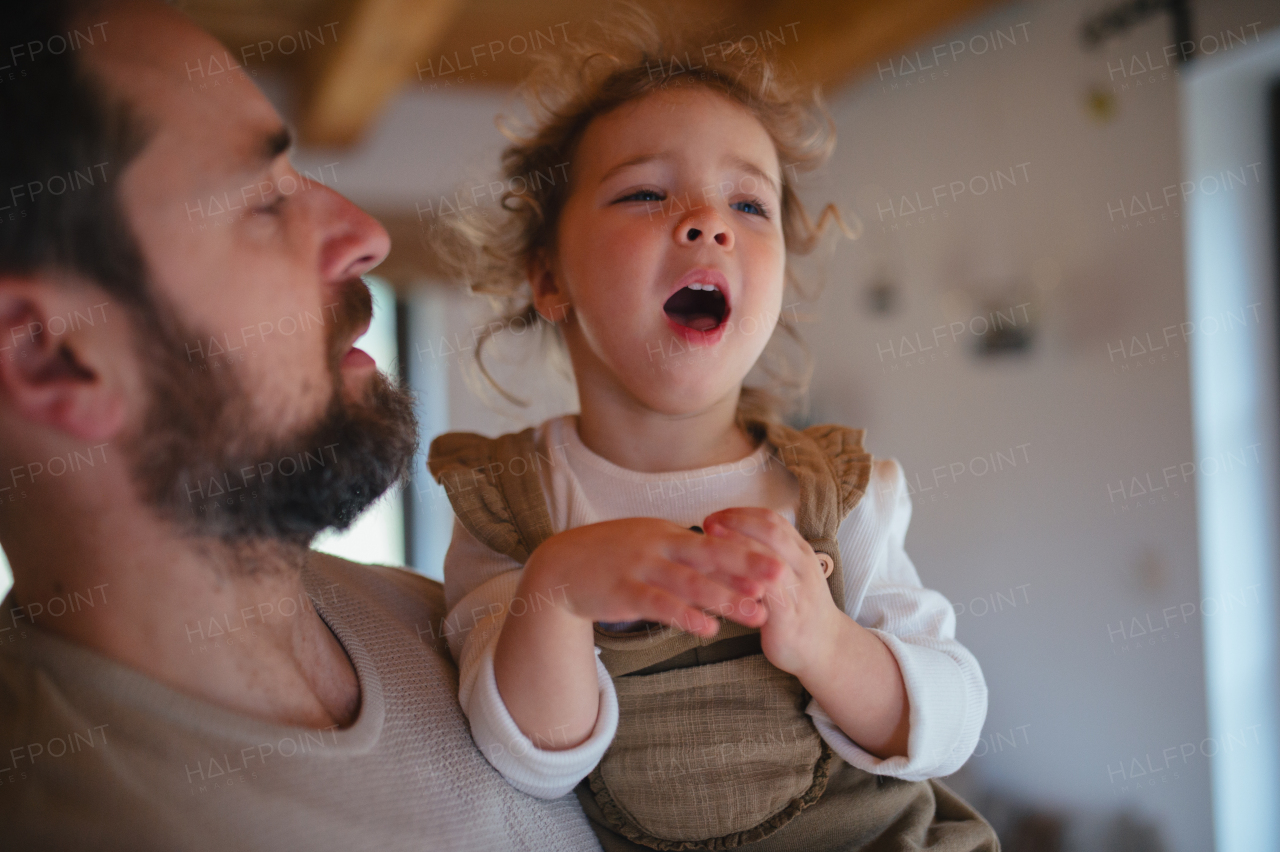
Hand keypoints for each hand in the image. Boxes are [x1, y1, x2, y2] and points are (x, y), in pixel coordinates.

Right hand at [522, 517, 781, 637]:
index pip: (715, 542)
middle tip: (780, 578)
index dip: (748, 552)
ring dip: (725, 598)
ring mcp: (639, 568)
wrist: (559, 567)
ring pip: (689, 583)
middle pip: (710, 556)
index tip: (780, 561)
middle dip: (747, 567)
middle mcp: (657, 546)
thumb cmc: (611, 557)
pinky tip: (707, 628)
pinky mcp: (622, 592)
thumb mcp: (648, 544)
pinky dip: (685, 616)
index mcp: (667, 533)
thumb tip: (726, 561)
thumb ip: (683, 552)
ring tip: (755, 613)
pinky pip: (659, 605)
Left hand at [702, 507, 843, 676]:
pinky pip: (764, 593)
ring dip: (736, 546)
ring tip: (709, 543)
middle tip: (708, 523)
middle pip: (770, 532)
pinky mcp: (788, 618)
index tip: (717, 514)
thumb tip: (731, 534)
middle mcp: (803, 566)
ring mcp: (798, 591)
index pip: (773, 521)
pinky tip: (719, 578)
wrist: (827, 647)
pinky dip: (741, 580)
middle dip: (737, 523)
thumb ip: (769, 555)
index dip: (742, 513)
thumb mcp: (790, 574)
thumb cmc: (799, 608)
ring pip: (768, 559)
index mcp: (801, 552)